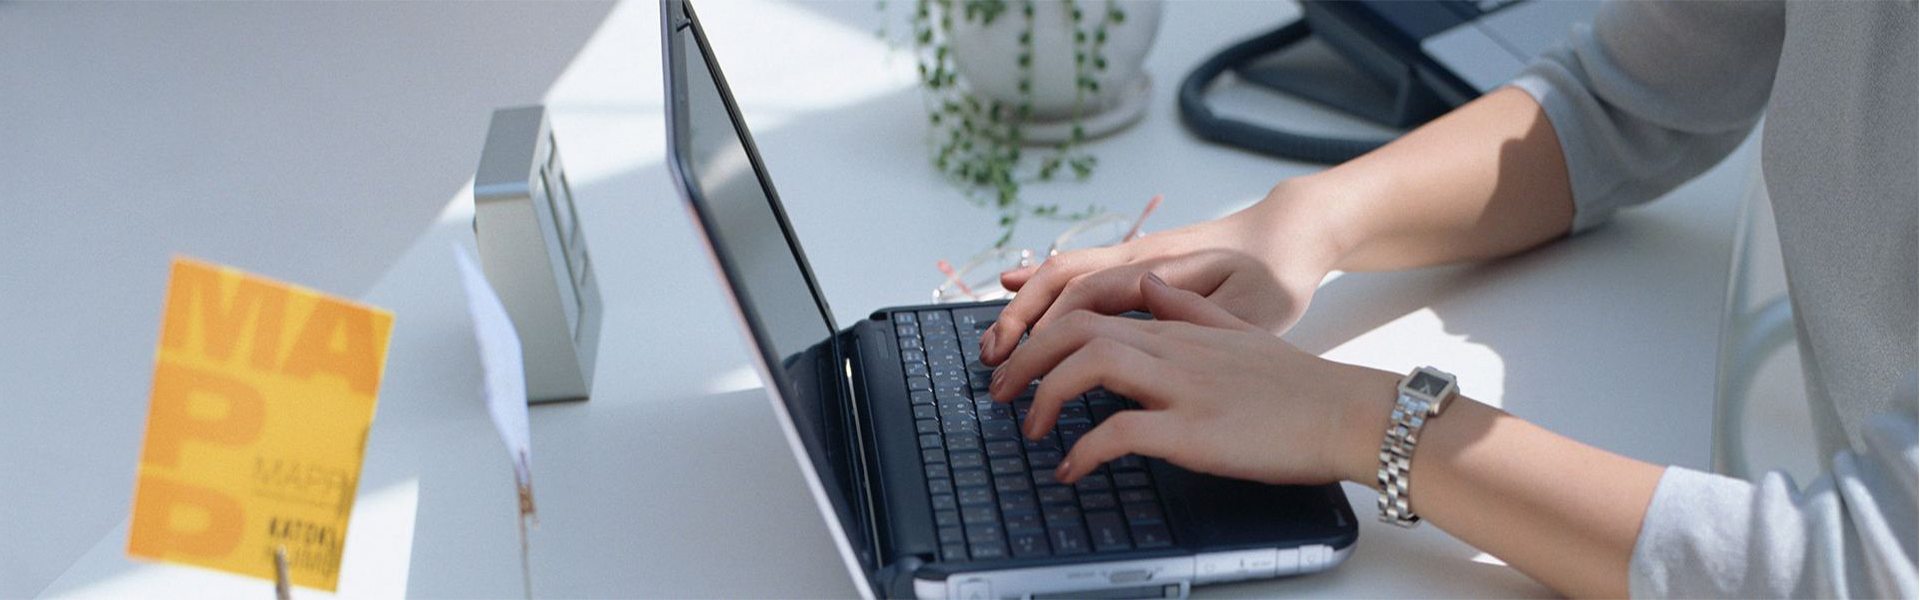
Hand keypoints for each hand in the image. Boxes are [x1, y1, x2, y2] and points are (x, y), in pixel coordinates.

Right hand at [977, 182, 1344, 365]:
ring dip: (1024, 308)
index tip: (1021, 365)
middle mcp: (1134, 258)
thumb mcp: (1252, 309)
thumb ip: (1201, 318)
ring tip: (994, 346)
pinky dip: (1042, 287)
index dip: (1047, 330)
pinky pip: (1077, 273)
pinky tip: (1015, 294)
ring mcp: (1131, 259)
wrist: (1288, 234)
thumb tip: (1144, 321)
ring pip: (1062, 276)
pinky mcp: (1136, 266)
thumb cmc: (1275, 275)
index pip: (1084, 298)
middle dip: (1019, 321)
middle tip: (991, 364)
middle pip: (1058, 282)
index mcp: (1157, 271)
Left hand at [985, 272, 1396, 485]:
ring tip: (1028, 429)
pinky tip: (1071, 469)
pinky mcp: (1193, 431)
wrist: (1349, 413)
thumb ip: (1187, 306)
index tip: (1018, 361)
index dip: (1042, 332)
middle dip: (1025, 358)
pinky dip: (1084, 450)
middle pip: (1076, 330)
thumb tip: (1148, 285)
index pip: (1090, 311)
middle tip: (999, 393)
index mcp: (1178, 328)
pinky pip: (1119, 432)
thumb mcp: (1237, 331)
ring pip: (1089, 366)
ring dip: (1044, 396)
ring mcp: (1182, 387)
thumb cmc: (1298, 385)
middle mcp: (1173, 349)